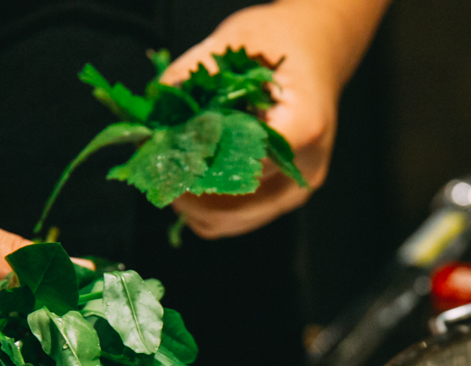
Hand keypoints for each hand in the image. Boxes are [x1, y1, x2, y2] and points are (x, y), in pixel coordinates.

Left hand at [161, 0, 386, 238]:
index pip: (246, 162)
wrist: (316, 53)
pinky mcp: (283, 198)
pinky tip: (189, 178)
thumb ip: (196, 73)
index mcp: (304, 126)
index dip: (202, 160)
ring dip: (192, 202)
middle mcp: (306, 167)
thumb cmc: (281, 42)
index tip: (170, 145)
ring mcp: (297, 189)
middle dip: (189, 188)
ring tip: (170, 171)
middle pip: (237, 204)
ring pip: (231, 221)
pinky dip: (203, 207)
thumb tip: (155, 105)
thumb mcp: (237, 39)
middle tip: (158, 163)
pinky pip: (235, 220)